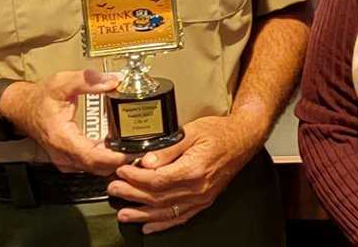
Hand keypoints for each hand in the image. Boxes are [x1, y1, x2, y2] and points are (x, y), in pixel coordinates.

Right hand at [0, 69, 131, 175]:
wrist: (22, 108)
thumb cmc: (40, 97)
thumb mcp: (63, 82)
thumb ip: (88, 80)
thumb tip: (113, 81)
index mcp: (61, 138)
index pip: (92, 157)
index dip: (114, 158)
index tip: (132, 150)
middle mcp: (63, 154)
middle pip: (97, 167)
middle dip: (119, 160)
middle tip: (139, 146)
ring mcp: (64, 160)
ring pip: (94, 169)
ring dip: (113, 161)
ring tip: (131, 145)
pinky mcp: (67, 160)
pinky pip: (89, 165)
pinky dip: (104, 158)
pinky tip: (115, 146)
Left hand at [107, 111, 263, 233]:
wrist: (243, 140)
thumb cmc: (219, 132)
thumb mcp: (192, 131)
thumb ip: (168, 148)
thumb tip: (147, 161)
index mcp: (193, 169)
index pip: (157, 180)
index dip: (136, 177)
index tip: (122, 171)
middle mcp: (197, 188)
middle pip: (158, 197)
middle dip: (132, 194)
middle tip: (114, 190)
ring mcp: (201, 197)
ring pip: (166, 211)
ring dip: (142, 214)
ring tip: (123, 213)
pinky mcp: (204, 201)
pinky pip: (180, 217)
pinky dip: (163, 223)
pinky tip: (149, 226)